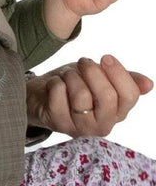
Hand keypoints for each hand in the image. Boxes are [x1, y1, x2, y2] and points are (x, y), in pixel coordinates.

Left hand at [26, 54, 152, 136]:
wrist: (41, 97)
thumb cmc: (76, 86)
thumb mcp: (103, 80)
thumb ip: (126, 80)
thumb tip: (148, 85)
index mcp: (118, 113)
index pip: (129, 95)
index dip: (118, 73)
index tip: (105, 57)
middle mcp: (101, 125)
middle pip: (107, 96)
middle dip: (93, 72)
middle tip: (84, 62)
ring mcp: (79, 128)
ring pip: (81, 96)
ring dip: (72, 76)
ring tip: (68, 73)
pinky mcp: (57, 124)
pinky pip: (58, 96)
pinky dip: (55, 82)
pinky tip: (55, 83)